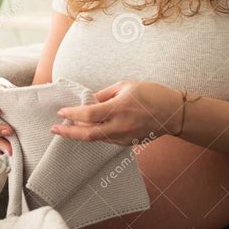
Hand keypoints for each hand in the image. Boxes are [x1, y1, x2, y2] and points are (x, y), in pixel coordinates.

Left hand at [50, 80, 183, 145]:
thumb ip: (105, 95)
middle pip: (88, 134)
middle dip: (68, 133)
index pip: (89, 114)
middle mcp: (120, 126)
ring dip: (80, 133)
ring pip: (96, 139)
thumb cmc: (152, 94)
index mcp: (119, 108)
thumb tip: (89, 101)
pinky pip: (106, 139)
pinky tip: (87, 128)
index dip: (72, 114)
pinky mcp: (127, 143)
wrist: (174, 113)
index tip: (61, 111)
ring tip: (68, 127)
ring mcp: (124, 137)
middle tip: (54, 129)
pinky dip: (94, 134)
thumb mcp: (126, 86)